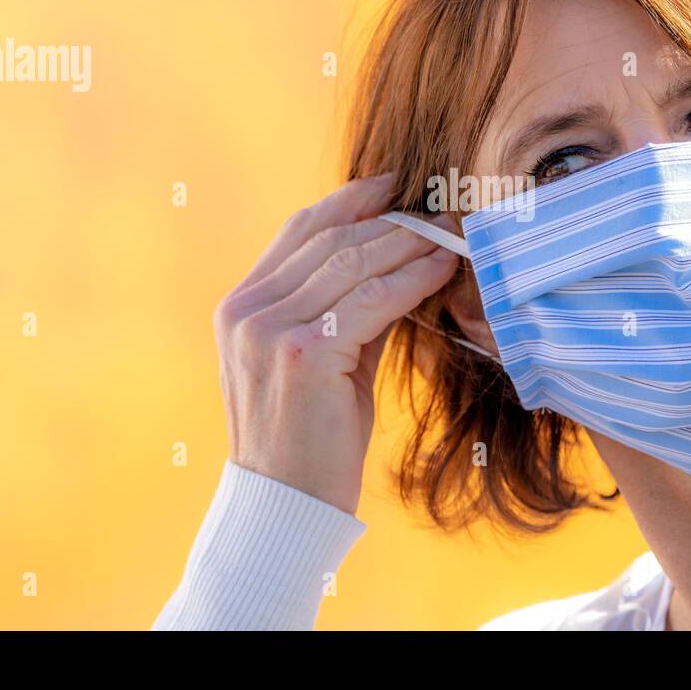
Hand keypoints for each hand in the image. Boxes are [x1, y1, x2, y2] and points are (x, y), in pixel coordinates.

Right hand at [212, 174, 457, 514]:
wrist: (286, 505)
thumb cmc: (310, 437)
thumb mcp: (321, 360)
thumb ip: (346, 308)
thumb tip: (401, 261)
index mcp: (241, 306)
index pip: (299, 230)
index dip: (349, 200)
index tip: (394, 184)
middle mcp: (247, 310)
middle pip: (330, 239)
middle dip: (391, 221)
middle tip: (439, 212)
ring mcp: (269, 330)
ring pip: (352, 262)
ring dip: (408, 243)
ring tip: (449, 235)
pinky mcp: (303, 354)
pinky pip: (370, 299)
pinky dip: (411, 279)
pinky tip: (441, 270)